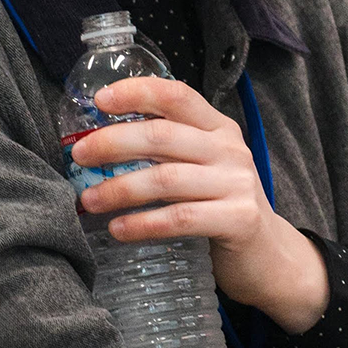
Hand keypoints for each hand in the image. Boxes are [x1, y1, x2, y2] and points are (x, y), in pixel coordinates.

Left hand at [71, 76, 328, 333]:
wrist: (269, 255)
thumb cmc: (220, 205)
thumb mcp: (202, 166)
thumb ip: (168, 149)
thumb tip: (99, 141)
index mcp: (218, 127)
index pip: (176, 95)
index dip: (137, 92)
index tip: (99, 100)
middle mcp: (229, 149)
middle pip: (162, 136)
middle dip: (113, 142)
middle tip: (78, 155)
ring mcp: (237, 183)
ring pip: (166, 179)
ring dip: (120, 189)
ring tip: (89, 200)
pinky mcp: (239, 220)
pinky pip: (181, 218)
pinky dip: (144, 224)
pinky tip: (118, 230)